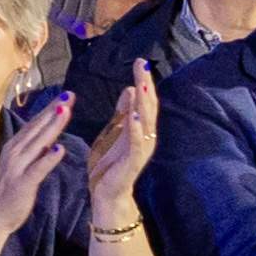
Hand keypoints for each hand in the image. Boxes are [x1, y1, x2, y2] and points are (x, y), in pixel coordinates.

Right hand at [0, 94, 73, 239]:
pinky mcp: (22, 184)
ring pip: (38, 143)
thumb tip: (49, 141)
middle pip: (37, 128)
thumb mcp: (20, 166)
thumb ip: (33, 153)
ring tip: (65, 110)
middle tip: (69, 94)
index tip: (65, 95)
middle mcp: (15, 153)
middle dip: (53, 110)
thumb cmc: (7, 193)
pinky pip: (38, 169)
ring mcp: (18, 168)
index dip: (49, 109)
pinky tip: (60, 149)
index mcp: (15, 148)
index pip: (34, 124)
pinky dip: (48, 159)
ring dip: (52, 126)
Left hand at [84, 63, 161, 221]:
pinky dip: (136, 129)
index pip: (143, 100)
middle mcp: (145, 136)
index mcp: (139, 128)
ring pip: (145, 121)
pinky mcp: (133, 162)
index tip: (139, 61)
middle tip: (142, 64)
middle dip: (145, 85)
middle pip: (147, 106)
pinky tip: (134, 116)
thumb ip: (123, 112)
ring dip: (143, 102)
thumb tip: (130, 88)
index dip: (143, 80)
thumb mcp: (114, 132)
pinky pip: (137, 143)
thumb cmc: (111, 164)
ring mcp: (141, 149)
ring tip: (141, 84)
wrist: (107, 194)